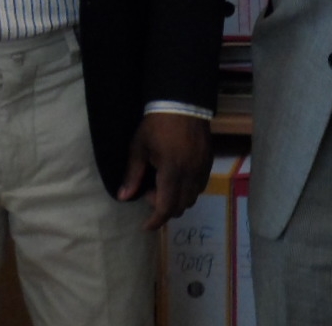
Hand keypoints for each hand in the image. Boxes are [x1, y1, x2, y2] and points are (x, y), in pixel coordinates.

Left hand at [118, 111, 211, 229]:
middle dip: (164, 208)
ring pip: (193, 198)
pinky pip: (201, 186)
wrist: (182, 104)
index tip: (146, 226)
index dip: (156, 221)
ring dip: (178, 200)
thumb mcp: (139, 148)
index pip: (166, 207)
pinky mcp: (208, 162)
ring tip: (164, 185)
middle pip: (181, 206)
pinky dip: (189, 190)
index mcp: (171, 172)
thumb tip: (123, 197)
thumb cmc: (156, 126)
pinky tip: (178, 179)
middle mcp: (190, 174)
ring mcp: (202, 168)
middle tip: (150, 192)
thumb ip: (132, 175)